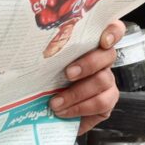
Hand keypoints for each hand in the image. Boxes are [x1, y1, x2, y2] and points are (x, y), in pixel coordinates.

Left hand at [50, 20, 125, 134]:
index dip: (113, 32)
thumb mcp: (48, 67)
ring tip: (56, 102)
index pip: (112, 30)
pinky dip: (79, 108)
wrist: (53, 114)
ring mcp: (108, 81)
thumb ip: (51, 57)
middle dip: (88, 64)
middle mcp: (103, 62)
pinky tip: (64, 111)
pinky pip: (101, 103)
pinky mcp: (108, 101)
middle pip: (108, 55)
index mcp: (90, 46)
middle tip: (67, 74)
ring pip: (102, 81)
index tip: (103, 40)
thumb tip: (31, 52)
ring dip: (76, 93)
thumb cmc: (49, 83)